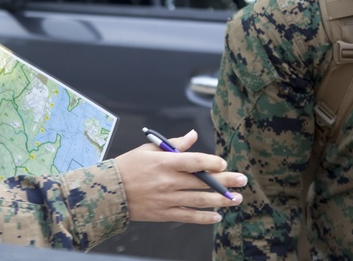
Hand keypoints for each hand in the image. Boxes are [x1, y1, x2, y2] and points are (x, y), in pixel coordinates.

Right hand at [114, 129, 245, 224]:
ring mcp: (167, 199)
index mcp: (165, 162)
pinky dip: (204, 217)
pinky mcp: (164, 213)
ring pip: (199, 200)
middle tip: (242, 180)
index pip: (194, 161)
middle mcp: (168, 181)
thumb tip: (193, 135)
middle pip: (202, 181)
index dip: (211, 162)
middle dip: (225, 181)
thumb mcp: (149, 149)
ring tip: (236, 198)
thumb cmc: (129, 166)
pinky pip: (188, 216)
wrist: (110, 191)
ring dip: (220, 200)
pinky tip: (217, 216)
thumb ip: (174, 144)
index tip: (223, 163)